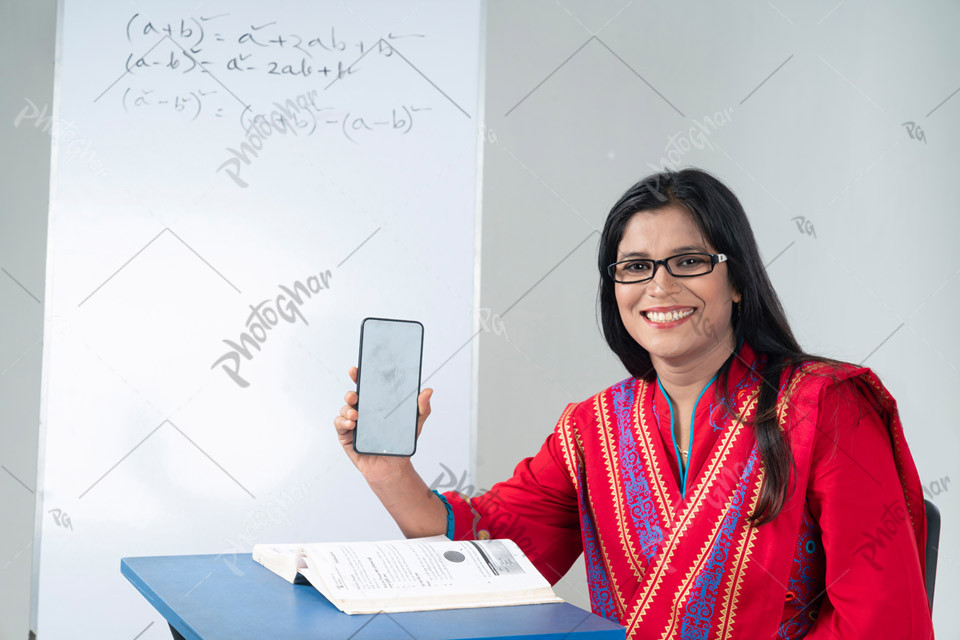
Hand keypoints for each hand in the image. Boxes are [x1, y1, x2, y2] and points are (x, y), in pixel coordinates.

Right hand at [334, 366, 433, 485]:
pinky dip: (343, 421)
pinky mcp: (347, 436)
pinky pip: (339, 424)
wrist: (393, 468)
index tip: (356, 370)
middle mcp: (364, 411)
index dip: (360, 377)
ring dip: (347, 409)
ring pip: (345, 409)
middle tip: (355, 396)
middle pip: (352, 396)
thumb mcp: (415, 424)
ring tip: (356, 415)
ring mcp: (354, 423)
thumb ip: (422, 408)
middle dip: (351, 393)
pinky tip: (351, 423)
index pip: (367, 387)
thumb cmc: (401, 444)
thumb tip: (428, 391)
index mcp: (377, 405)